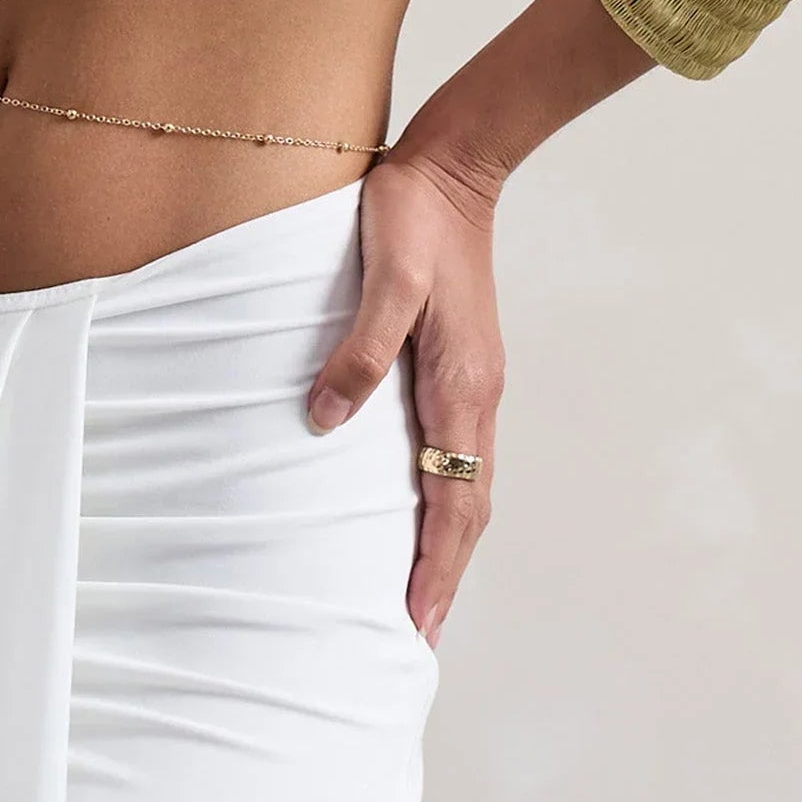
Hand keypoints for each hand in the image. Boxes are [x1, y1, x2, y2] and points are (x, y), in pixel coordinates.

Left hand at [305, 140, 503, 648]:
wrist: (453, 165)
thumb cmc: (413, 217)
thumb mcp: (385, 279)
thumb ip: (359, 351)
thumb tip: (325, 422)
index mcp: (462, 385)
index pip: (452, 499)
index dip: (437, 567)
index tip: (419, 625)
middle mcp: (477, 394)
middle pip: (468, 506)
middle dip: (448, 574)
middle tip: (419, 635)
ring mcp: (474, 380)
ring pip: (467, 482)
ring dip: (449, 542)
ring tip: (423, 592)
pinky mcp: (461, 364)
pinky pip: (456, 451)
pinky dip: (445, 497)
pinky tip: (420, 506)